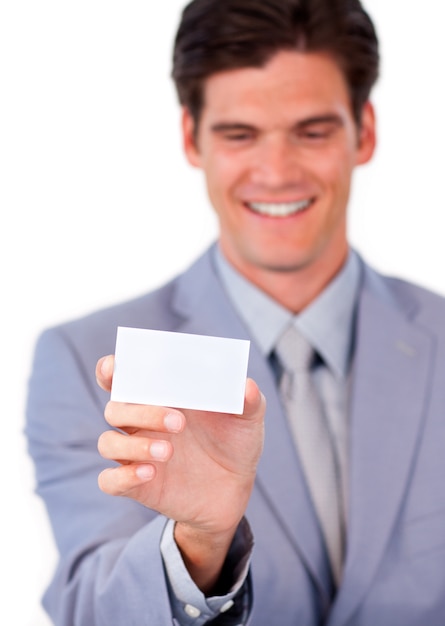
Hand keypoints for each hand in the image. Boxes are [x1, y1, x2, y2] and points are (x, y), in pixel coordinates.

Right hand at [96, 355, 264, 590]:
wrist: (236, 489)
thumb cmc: (234, 441)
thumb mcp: (247, 420)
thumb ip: (248, 401)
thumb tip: (247, 385)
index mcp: (160, 398)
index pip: (121, 378)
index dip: (111, 370)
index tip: (115, 367)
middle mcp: (141, 423)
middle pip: (116, 408)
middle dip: (141, 411)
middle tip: (179, 422)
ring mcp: (137, 453)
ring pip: (109, 442)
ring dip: (134, 445)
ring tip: (169, 452)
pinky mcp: (138, 486)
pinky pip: (110, 480)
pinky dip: (123, 476)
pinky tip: (150, 473)